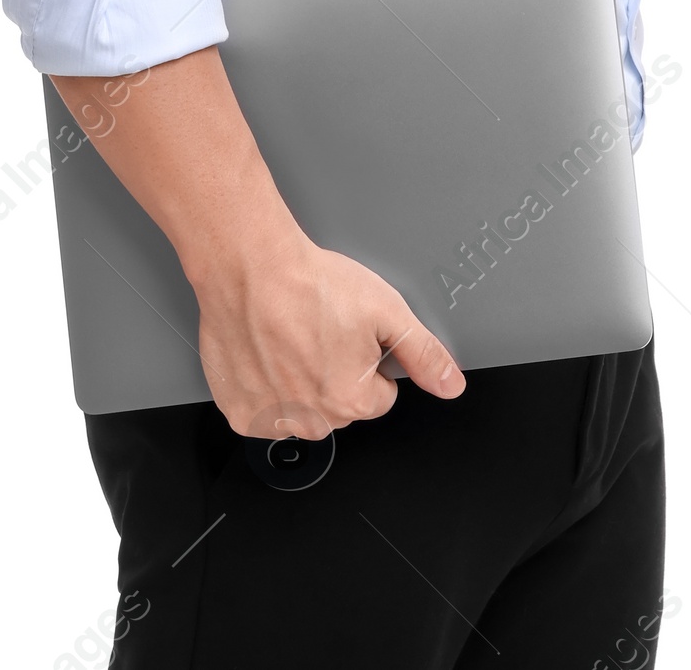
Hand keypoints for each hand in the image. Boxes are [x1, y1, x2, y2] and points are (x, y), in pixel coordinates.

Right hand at [191, 210, 465, 438]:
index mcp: (353, 401)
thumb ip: (424, 353)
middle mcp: (313, 420)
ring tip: (293, 336)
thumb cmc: (311, 285)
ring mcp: (272, 419)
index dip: (370, 359)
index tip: (351, 333)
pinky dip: (266, 386)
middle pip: (340, 405)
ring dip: (301, 383)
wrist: (250, 269)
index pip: (380, 395)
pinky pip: (264, 410)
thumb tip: (451, 385)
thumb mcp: (388, 311)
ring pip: (303, 410)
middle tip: (321, 330)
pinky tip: (269, 350)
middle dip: (336, 373)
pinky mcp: (239, 411)